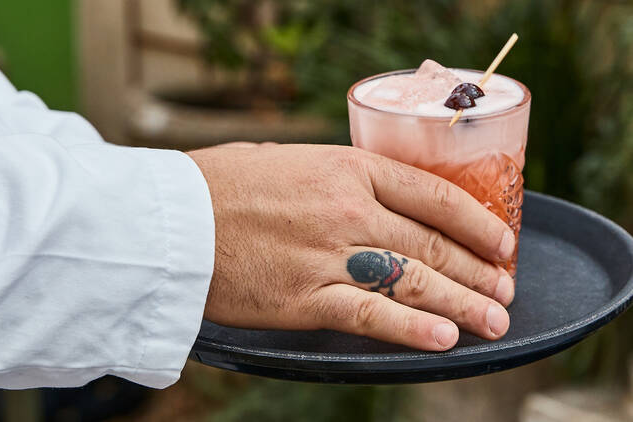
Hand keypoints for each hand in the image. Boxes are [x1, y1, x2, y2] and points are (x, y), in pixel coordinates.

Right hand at [187, 144, 515, 350]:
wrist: (168, 219)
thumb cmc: (219, 184)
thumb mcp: (286, 160)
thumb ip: (332, 177)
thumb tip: (365, 193)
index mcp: (345, 168)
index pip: (432, 195)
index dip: (476, 222)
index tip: (501, 243)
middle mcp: (347, 210)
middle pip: (431, 243)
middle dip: (477, 271)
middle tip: (505, 290)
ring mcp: (328, 256)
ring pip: (413, 281)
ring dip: (462, 302)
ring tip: (493, 321)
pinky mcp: (303, 298)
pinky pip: (369, 314)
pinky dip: (411, 328)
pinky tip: (444, 339)